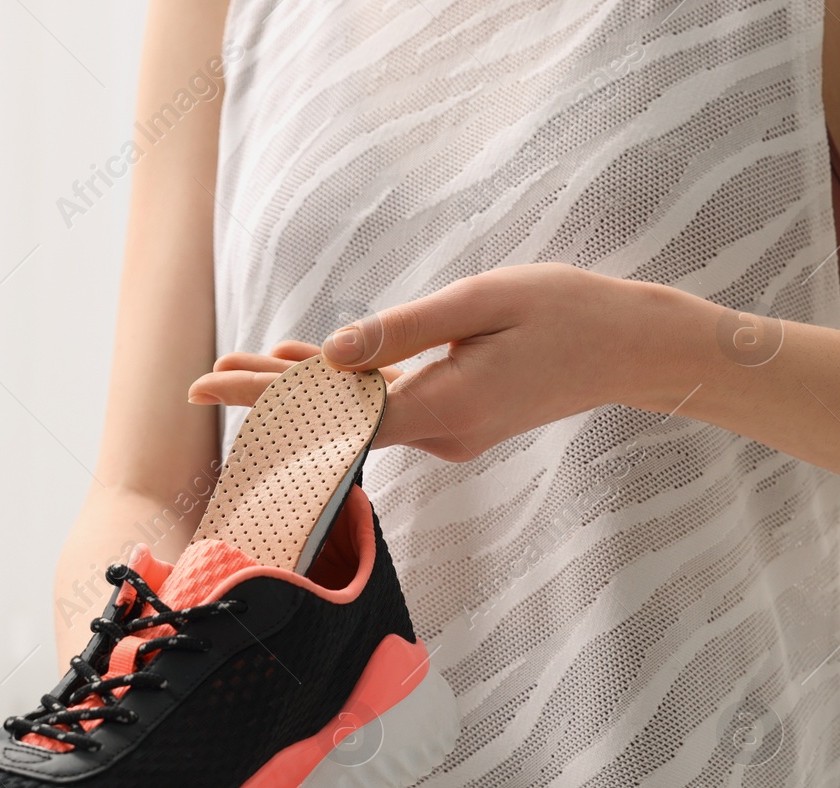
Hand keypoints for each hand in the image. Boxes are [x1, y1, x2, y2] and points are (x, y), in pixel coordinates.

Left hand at [188, 264, 705, 458]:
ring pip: (359, 414)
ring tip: (245, 365)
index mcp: (442, 405)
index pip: (330, 411)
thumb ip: (403, 331)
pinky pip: (389, 408)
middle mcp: (439, 433)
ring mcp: (450, 434)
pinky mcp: (460, 422)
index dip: (263, 398)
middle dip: (268, 397)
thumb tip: (328, 356)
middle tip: (203, 378)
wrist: (637, 349)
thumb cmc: (568, 312)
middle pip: (334, 419)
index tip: (208, 386)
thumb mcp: (483, 302)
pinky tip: (315, 367)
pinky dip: (350, 389)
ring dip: (306, 391)